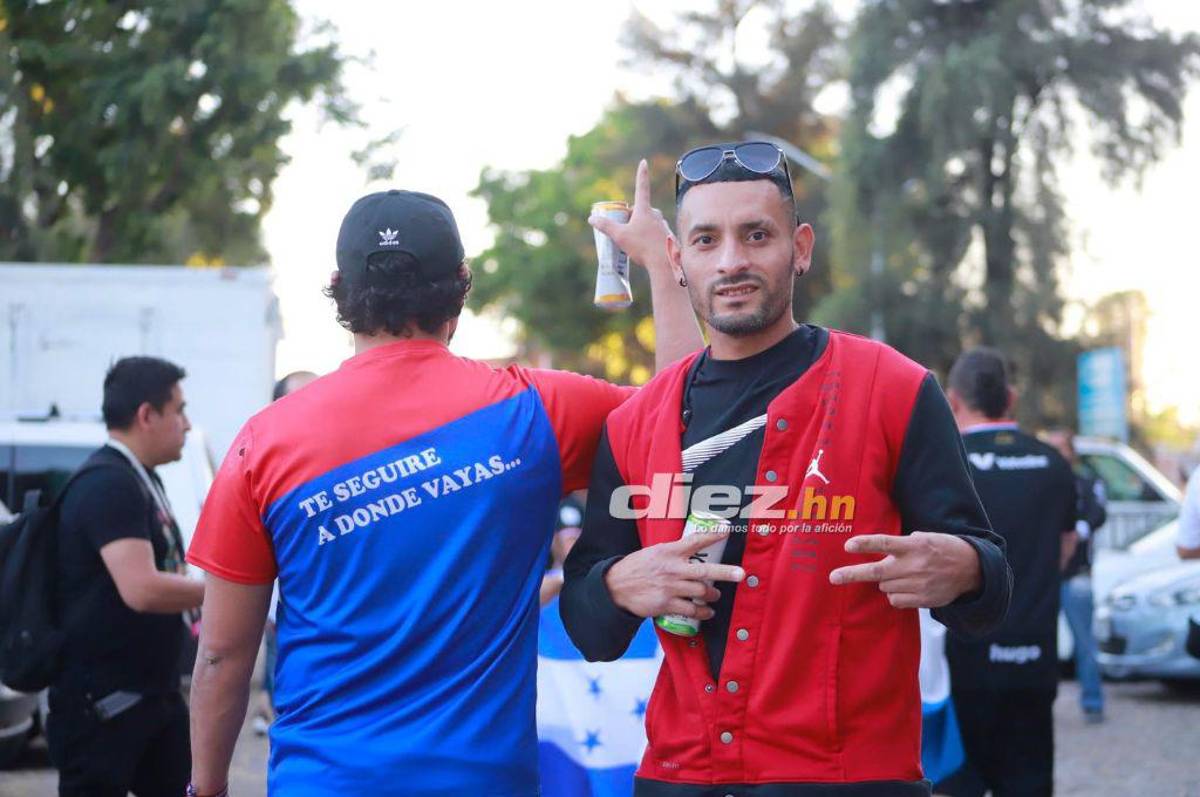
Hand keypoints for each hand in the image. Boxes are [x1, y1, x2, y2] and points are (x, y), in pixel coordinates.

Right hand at [589, 159, 671, 276]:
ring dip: (639, 228)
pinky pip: (654, 233)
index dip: (641, 173)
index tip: (644, 161)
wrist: (664, 264)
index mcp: (644, 210)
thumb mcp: (620, 236)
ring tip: (634, 244)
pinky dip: (647, 238)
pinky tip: (645, 249)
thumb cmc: (642, 247)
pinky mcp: (666, 236)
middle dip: (630, 217)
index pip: (641, 186)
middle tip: (623, 230)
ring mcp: (662, 224)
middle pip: (640, 209)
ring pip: (647, 222)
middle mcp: (655, 214)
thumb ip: (605, 226)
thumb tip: (592, 218)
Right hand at [605, 530, 744, 618]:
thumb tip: (694, 550)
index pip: (695, 541)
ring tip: (715, 595)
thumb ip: (674, 552)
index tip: (727, 530)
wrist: (615, 587)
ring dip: (713, 595)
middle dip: (725, 572)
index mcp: (669, 551)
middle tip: (740, 574)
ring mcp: (670, 587)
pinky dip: (703, 612)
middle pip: (705, 570)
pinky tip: (708, 612)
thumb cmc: (636, 567)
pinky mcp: (666, 604)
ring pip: (701, 592)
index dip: (712, 535)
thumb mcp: (655, 552)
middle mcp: (672, 569)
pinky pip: (691, 610)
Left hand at [828, 532, 981, 608]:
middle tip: (833, 577)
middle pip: (876, 572)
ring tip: (902, 574)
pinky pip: (895, 600)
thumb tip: (878, 548)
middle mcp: (913, 566)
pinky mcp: (921, 600)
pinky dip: (895, 594)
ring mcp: (917, 585)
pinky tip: (908, 587)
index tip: (848, 546)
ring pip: (884, 586)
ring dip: (885, 581)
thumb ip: (902, 543)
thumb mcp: (924, 537)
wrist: (972, 570)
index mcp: (913, 546)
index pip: (884, 543)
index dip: (864, 544)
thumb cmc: (943, 549)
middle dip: (852, 574)